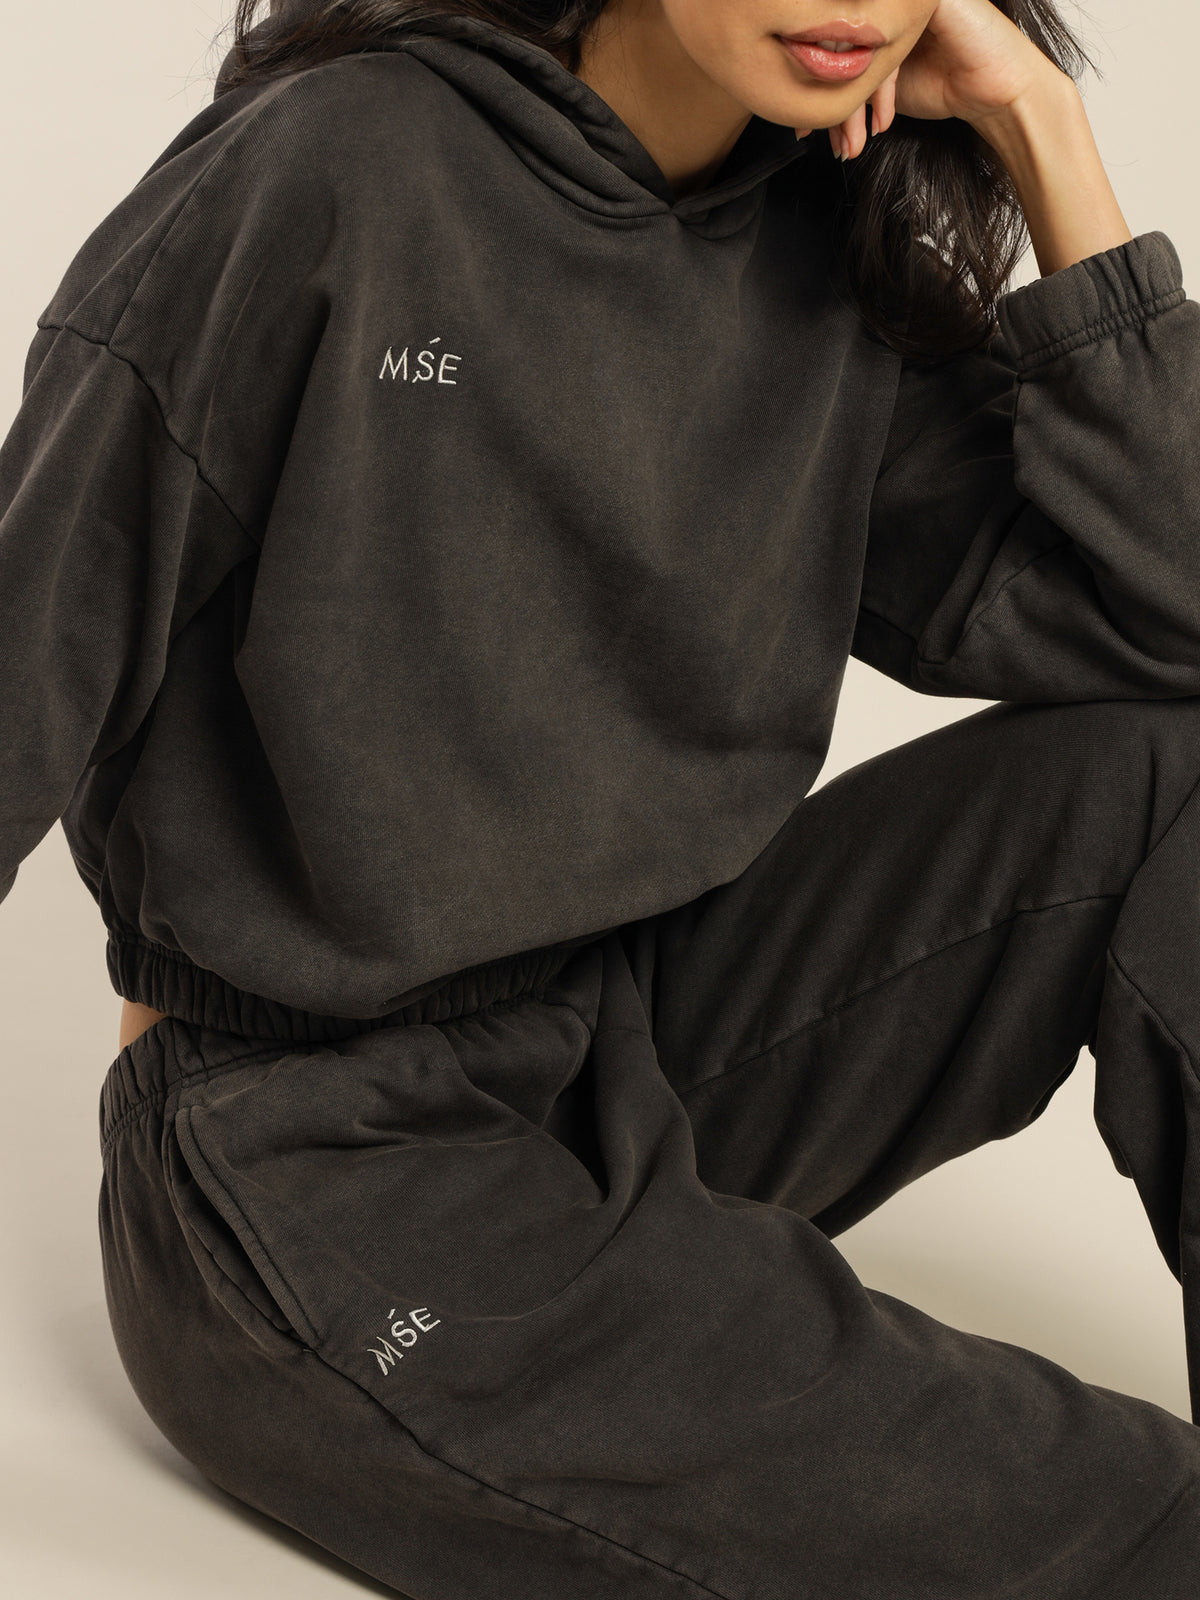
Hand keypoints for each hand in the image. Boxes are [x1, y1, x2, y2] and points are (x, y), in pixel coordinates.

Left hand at [794, 0, 1068, 159]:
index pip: (832, 47)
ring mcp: (908, 1)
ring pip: (860, 47)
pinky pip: (887, 43)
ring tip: (851, 142)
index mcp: (876, 15)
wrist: (996, 90)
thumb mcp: (882, 87)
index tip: (803, 128)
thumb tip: (802, 107)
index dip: (814, 89)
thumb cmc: (945, 85)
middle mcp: (889, 5)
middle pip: (842, 46)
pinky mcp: (928, 3)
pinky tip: (882, 118)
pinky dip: (879, 86)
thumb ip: (848, 83)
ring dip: (852, 103)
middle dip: (830, 102)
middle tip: (826, 140)